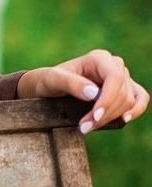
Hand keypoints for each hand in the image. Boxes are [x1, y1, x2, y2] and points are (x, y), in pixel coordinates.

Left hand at [16, 48, 148, 133]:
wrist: (47, 87)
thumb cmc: (49, 80)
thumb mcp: (53, 80)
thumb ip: (71, 84)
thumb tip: (94, 93)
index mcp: (98, 58)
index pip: (114, 78)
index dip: (108, 99)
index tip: (94, 117)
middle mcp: (113, 65)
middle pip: (122, 93)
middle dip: (105, 113)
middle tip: (84, 127)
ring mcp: (121, 78)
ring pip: (129, 100)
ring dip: (112, 117)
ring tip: (89, 127)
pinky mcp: (124, 90)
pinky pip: (140, 99)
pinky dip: (135, 110)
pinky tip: (124, 120)